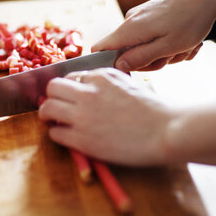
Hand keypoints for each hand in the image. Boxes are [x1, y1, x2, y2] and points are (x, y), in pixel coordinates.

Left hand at [38, 68, 174, 165]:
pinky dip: (57, 135)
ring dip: (48, 115)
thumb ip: (107, 83)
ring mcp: (83, 116)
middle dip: (53, 96)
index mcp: (100, 76)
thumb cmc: (154, 110)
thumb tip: (89, 88)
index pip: (70, 76)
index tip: (71, 98)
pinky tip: (68, 137)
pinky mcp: (82, 139)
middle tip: (57, 107)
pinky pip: (55, 134)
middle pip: (53, 87)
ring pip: (47, 108)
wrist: (167, 131)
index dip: (69, 89)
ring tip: (55, 121)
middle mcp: (88, 92)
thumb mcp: (129, 84)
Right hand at [92, 0, 215, 71]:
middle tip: (172, 55)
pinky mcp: (151, 15)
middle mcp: (130, 21)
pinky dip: (169, 43)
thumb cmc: (191, 20)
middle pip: (127, 53)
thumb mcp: (167, 47)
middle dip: (151, 60)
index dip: (109, 65)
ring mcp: (141, 17)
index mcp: (130, 29)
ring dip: (166, 52)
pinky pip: (154, 38)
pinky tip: (186, 39)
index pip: (100, 49)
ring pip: (144, 47)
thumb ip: (140, 58)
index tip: (130, 73)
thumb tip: (118, 66)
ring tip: (185, 45)